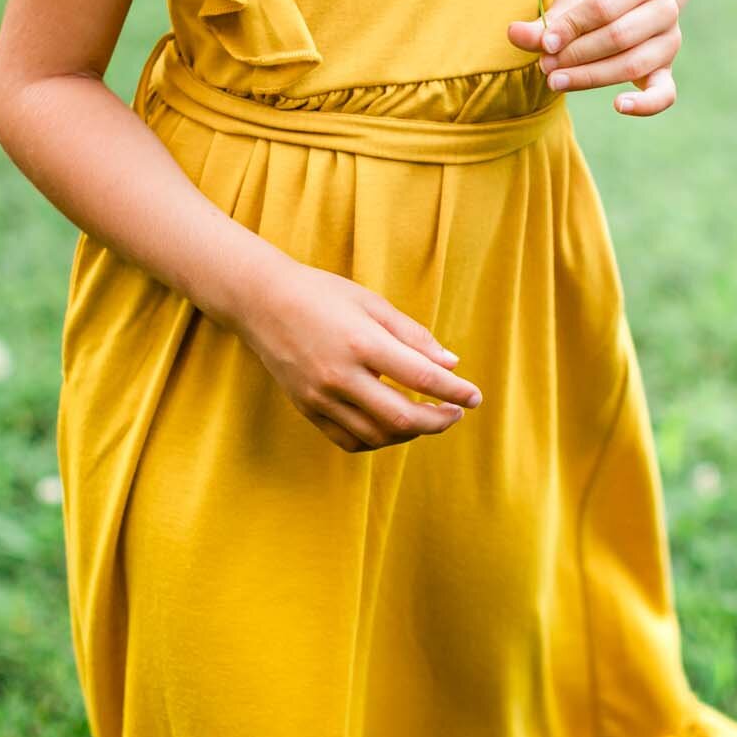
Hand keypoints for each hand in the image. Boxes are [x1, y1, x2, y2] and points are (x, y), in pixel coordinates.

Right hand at [233, 258, 483, 453]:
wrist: (262, 301)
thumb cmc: (323, 295)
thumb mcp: (373, 304)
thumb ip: (414, 336)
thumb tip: (452, 365)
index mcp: (362, 343)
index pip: (422, 378)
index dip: (455, 391)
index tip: (475, 397)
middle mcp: (340, 375)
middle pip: (402, 417)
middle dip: (439, 421)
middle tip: (456, 413)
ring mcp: (320, 397)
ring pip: (377, 436)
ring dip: (411, 433)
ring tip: (427, 418)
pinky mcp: (307, 409)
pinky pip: (349, 440)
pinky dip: (377, 440)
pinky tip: (392, 426)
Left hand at [506, 0, 680, 115]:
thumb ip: (548, 20)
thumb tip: (514, 34)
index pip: (604, 7)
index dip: (572, 27)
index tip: (544, 44)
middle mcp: (665, 9)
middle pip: (618, 37)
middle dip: (577, 54)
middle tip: (545, 66)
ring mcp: (669, 42)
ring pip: (632, 65)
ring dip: (590, 77)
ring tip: (557, 81)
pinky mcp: (667, 71)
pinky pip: (664, 94)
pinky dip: (645, 105)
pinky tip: (618, 106)